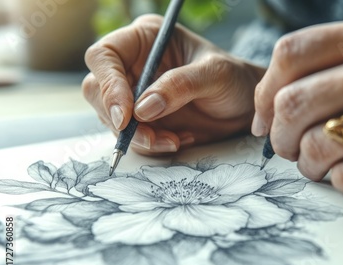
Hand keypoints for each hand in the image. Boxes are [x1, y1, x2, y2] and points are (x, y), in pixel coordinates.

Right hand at [83, 14, 264, 154]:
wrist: (245, 107)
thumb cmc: (234, 80)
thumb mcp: (215, 75)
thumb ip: (180, 86)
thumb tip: (142, 108)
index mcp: (145, 40)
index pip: (104, 56)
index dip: (108, 85)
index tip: (126, 114)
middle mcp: (134, 65)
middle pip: (97, 90)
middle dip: (119, 119)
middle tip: (148, 136)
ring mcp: (136, 95)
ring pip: (111, 119)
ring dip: (139, 137)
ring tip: (173, 140)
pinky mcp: (144, 120)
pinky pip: (132, 137)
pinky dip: (151, 145)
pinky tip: (178, 141)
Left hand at [253, 12, 342, 196]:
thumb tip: (274, 99)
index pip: (293, 53)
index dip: (264, 92)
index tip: (263, 118)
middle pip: (294, 102)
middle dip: (279, 136)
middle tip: (286, 149)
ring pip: (319, 145)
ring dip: (308, 165)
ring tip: (319, 167)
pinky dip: (341, 182)